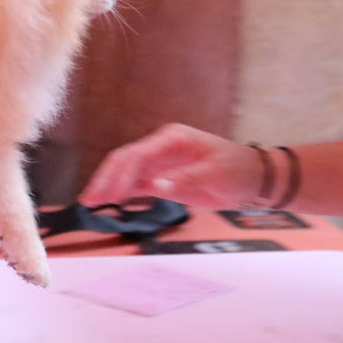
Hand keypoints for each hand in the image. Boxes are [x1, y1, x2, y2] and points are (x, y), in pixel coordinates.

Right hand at [79, 123, 258, 208]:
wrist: (253, 179)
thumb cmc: (238, 170)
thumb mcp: (216, 174)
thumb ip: (185, 179)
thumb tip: (156, 186)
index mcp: (171, 139)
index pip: (136, 155)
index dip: (119, 175)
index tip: (109, 195)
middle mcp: (160, 148)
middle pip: (124, 161)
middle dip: (105, 179)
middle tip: (89, 200)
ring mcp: (160, 163)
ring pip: (125, 172)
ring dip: (107, 186)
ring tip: (89, 203)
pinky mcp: (162, 179)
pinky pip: (134, 184)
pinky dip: (119, 193)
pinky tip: (105, 203)